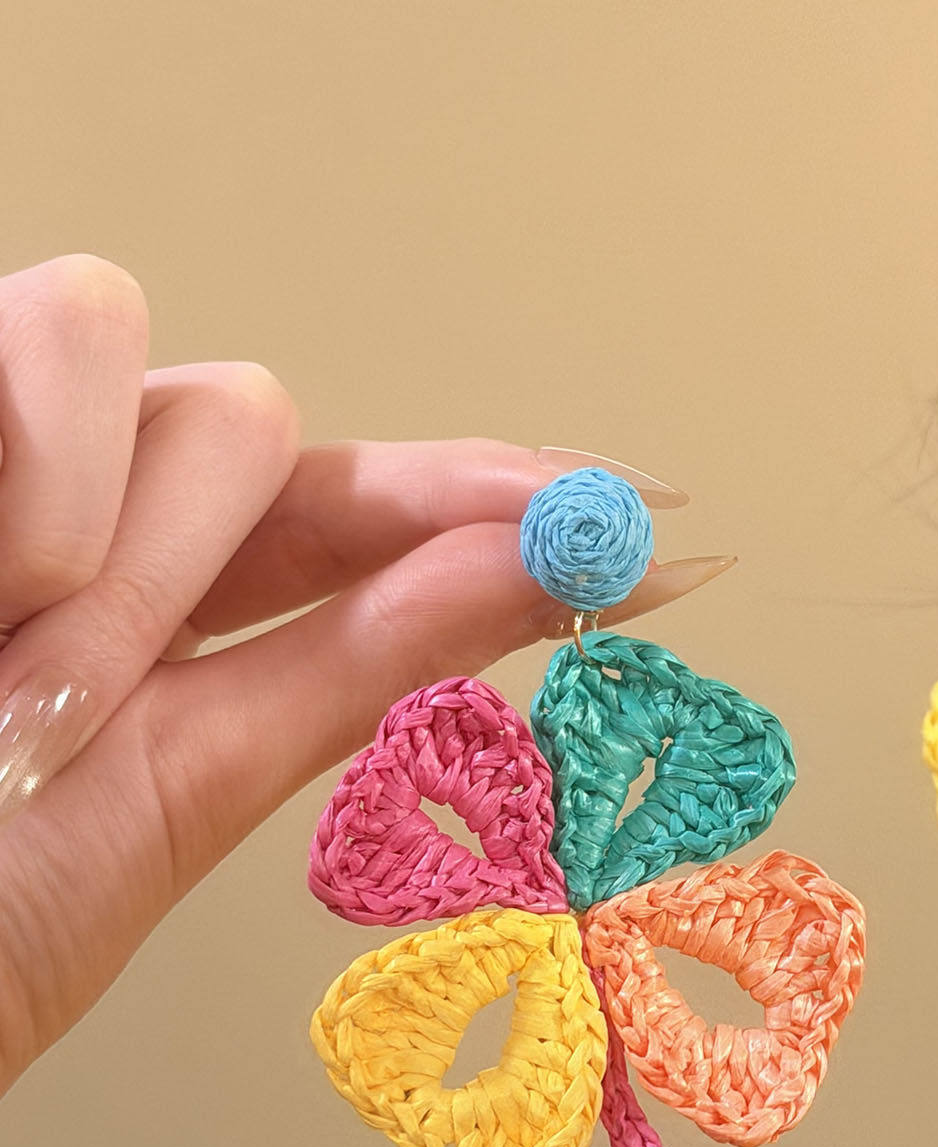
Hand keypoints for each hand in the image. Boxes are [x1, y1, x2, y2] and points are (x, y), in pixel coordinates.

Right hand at [0, 253, 732, 1095]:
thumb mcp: (174, 797)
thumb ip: (359, 666)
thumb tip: (556, 570)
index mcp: (179, 623)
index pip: (364, 517)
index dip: (493, 499)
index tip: (648, 513)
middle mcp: (92, 522)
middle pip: (250, 420)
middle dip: (209, 553)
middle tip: (84, 690)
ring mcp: (5, 467)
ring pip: (152, 367)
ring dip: (114, 535)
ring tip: (14, 665)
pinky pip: (33, 331)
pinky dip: (34, 462)